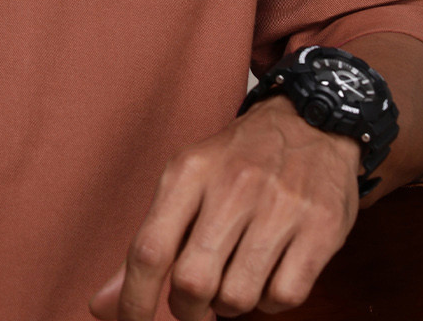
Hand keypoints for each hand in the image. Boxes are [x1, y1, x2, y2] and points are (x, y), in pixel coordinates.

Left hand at [87, 94, 360, 319]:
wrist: (312, 120)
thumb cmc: (240, 161)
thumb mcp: (188, 182)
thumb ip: (149, 245)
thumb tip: (101, 307)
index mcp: (190, 170)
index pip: (149, 250)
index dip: (134, 301)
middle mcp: (234, 184)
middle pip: (192, 281)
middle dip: (188, 309)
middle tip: (196, 302)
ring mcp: (281, 205)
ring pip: (238, 298)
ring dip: (231, 304)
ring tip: (236, 275)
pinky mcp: (321, 227)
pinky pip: (285, 297)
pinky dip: (271, 300)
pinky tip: (270, 271)